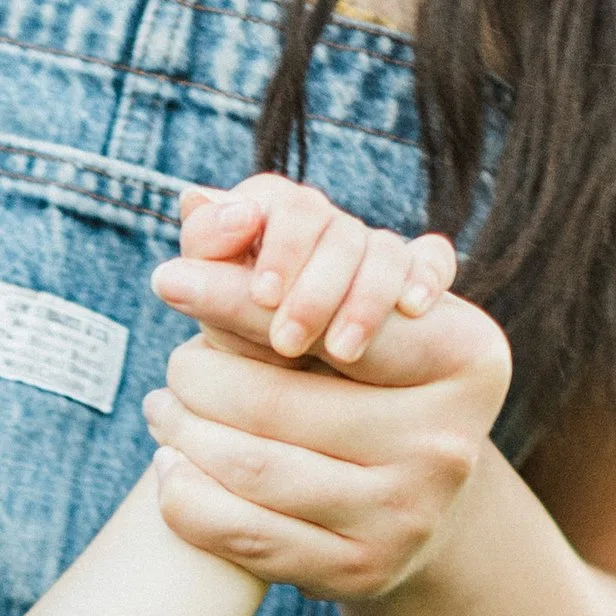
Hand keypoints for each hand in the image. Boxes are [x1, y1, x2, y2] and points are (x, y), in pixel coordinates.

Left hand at [144, 183, 511, 603]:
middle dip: (201, 374)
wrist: (415, 505)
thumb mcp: (358, 314)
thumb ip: (286, 257)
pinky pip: (246, 535)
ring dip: (185, 436)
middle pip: (278, 398)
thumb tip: (190, 202)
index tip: (169, 278)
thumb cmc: (373, 386)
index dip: (237, 295)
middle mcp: (448, 440)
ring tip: (163, 409)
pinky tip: (171, 471)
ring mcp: (407, 515)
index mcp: (466, 356)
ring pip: (254, 466)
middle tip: (171, 363)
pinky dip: (190, 501)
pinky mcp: (361, 572)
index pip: (330, 315)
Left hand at [173, 172, 457, 363]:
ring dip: (363, 299)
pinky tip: (413, 307)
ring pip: (383, 249)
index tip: (263, 296)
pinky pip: (432, 258)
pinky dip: (425, 274)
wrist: (300, 412)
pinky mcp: (417, 278)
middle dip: (313, 288)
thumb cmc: (249, 361)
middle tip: (289, 341)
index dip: (276, 247)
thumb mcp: (223, 326)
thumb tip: (183, 230)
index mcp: (271, 221)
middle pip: (335, 229)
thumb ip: (208, 276)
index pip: (282, 203)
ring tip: (343, 350)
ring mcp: (374, 252)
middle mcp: (325, 229)